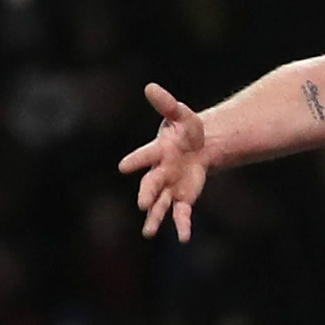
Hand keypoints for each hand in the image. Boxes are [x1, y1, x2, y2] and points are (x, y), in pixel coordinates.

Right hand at [117, 83, 209, 241]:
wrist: (200, 148)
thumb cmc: (186, 131)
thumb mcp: (181, 115)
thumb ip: (167, 104)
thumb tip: (150, 86)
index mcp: (157, 152)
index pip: (145, 156)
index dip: (135, 161)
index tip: (123, 167)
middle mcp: (160, 173)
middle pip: (151, 184)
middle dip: (146, 194)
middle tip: (141, 204)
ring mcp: (169, 188)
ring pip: (160, 205)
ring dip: (155, 218)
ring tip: (148, 233)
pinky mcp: (182, 199)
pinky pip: (181, 214)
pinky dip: (182, 226)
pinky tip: (184, 238)